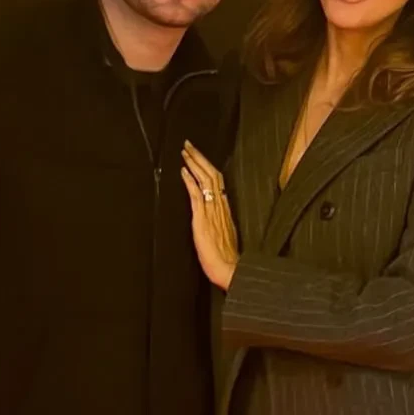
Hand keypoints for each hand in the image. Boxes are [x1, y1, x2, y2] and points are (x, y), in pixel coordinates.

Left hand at [181, 140, 238, 290]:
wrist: (230, 269)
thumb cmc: (227, 257)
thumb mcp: (225, 234)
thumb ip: (220, 221)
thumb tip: (214, 214)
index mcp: (226, 209)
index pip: (218, 181)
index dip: (208, 166)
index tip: (199, 155)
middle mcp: (221, 206)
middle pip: (212, 175)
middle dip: (200, 158)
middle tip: (188, 145)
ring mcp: (212, 211)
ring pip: (205, 180)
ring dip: (194, 164)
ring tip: (185, 152)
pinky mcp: (203, 219)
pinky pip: (197, 195)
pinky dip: (190, 181)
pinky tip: (183, 172)